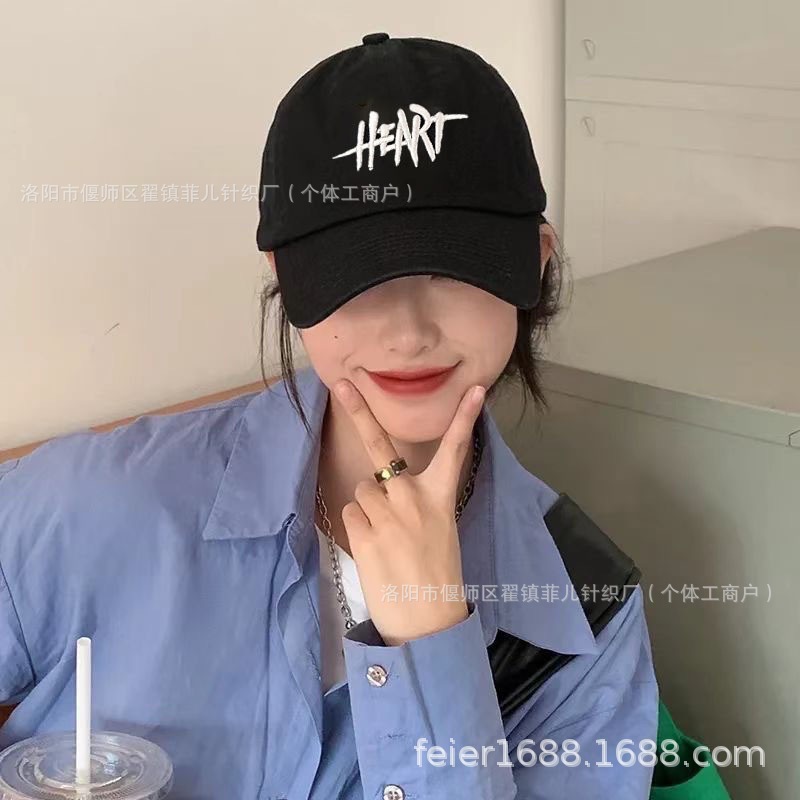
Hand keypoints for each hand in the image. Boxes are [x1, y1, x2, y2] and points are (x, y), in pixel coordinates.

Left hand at [332, 378, 485, 645]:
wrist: (426, 620)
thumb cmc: (437, 574)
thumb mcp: (441, 529)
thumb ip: (419, 502)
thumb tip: (388, 485)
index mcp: (440, 497)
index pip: (456, 450)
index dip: (464, 418)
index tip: (476, 389)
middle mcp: (413, 496)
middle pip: (380, 449)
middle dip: (359, 411)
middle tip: (343, 382)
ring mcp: (387, 512)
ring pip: (363, 489)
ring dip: (368, 506)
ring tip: (385, 536)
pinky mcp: (364, 532)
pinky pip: (352, 512)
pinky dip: (358, 525)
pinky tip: (375, 547)